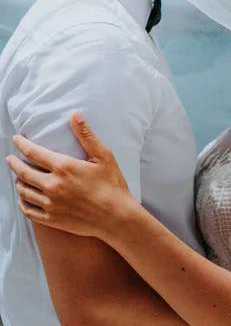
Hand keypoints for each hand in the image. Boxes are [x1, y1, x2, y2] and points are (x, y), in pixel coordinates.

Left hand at [6, 112, 133, 238]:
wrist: (116, 217)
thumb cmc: (112, 184)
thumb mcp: (103, 156)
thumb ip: (86, 135)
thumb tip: (74, 115)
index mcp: (64, 167)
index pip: (34, 153)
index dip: (22, 144)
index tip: (16, 139)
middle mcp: (53, 185)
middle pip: (24, 172)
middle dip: (14, 163)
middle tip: (9, 158)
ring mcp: (51, 204)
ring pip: (24, 191)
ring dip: (18, 182)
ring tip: (18, 177)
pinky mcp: (52, 219)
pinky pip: (29, 211)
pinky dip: (23, 203)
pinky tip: (23, 199)